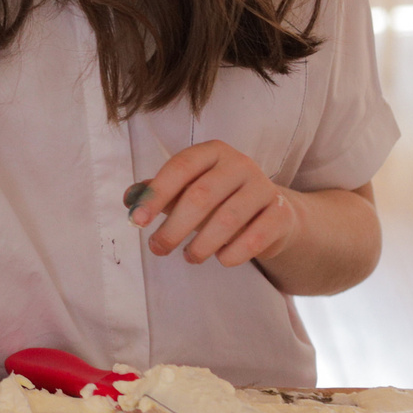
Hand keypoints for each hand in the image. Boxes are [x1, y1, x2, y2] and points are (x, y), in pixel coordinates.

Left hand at [129, 141, 295, 267]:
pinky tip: (220, 259)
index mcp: (212, 152)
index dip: (156, 194)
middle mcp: (240, 163)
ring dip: (202, 244)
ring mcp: (264, 187)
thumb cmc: (219, 201)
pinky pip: (256, 236)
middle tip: (157, 248)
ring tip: (189, 257)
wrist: (272, 214)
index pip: (180, 168)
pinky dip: (234, 252)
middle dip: (174, 227)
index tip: (136, 220)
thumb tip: (130, 197)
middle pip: (201, 195)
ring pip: (227, 218)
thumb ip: (158, 192)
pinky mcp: (281, 213)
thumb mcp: (187, 191)